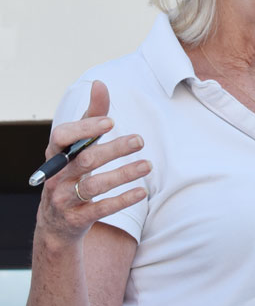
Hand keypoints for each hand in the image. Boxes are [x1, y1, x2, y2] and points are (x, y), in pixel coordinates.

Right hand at [35, 81, 149, 244]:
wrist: (56, 222)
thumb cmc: (72, 172)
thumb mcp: (77, 146)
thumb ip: (91, 117)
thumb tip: (100, 83)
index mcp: (55, 154)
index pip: (62, 136)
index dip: (85, 129)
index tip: (111, 122)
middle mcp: (56, 176)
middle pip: (84, 160)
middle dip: (114, 149)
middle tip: (140, 140)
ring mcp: (64, 199)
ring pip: (94, 185)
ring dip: (123, 174)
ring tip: (148, 165)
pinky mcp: (77, 219)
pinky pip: (101, 209)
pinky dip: (122, 199)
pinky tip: (142, 192)